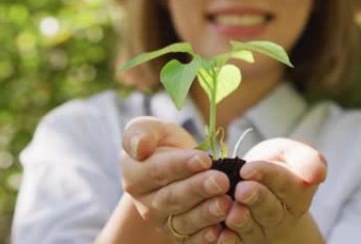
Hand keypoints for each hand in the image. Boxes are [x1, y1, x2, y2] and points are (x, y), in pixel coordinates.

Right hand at [120, 117, 232, 241]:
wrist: (177, 165)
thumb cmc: (162, 142)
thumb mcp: (149, 128)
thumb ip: (140, 134)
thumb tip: (140, 147)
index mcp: (134, 176)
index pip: (157, 171)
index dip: (180, 166)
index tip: (205, 159)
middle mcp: (145, 204)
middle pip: (172, 198)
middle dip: (198, 190)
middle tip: (222, 181)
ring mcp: (163, 222)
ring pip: (184, 222)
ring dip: (206, 214)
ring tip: (226, 203)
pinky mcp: (180, 236)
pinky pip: (192, 241)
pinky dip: (206, 239)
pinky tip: (222, 233)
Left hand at [218, 138, 327, 243]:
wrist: (255, 184)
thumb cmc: (275, 165)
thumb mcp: (291, 153)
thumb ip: (306, 159)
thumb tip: (317, 175)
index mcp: (298, 194)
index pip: (285, 184)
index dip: (266, 175)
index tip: (248, 169)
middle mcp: (282, 218)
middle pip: (270, 210)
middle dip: (256, 199)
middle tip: (242, 190)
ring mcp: (262, 232)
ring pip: (252, 229)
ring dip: (242, 221)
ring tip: (232, 212)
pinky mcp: (243, 242)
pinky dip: (229, 241)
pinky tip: (221, 235)